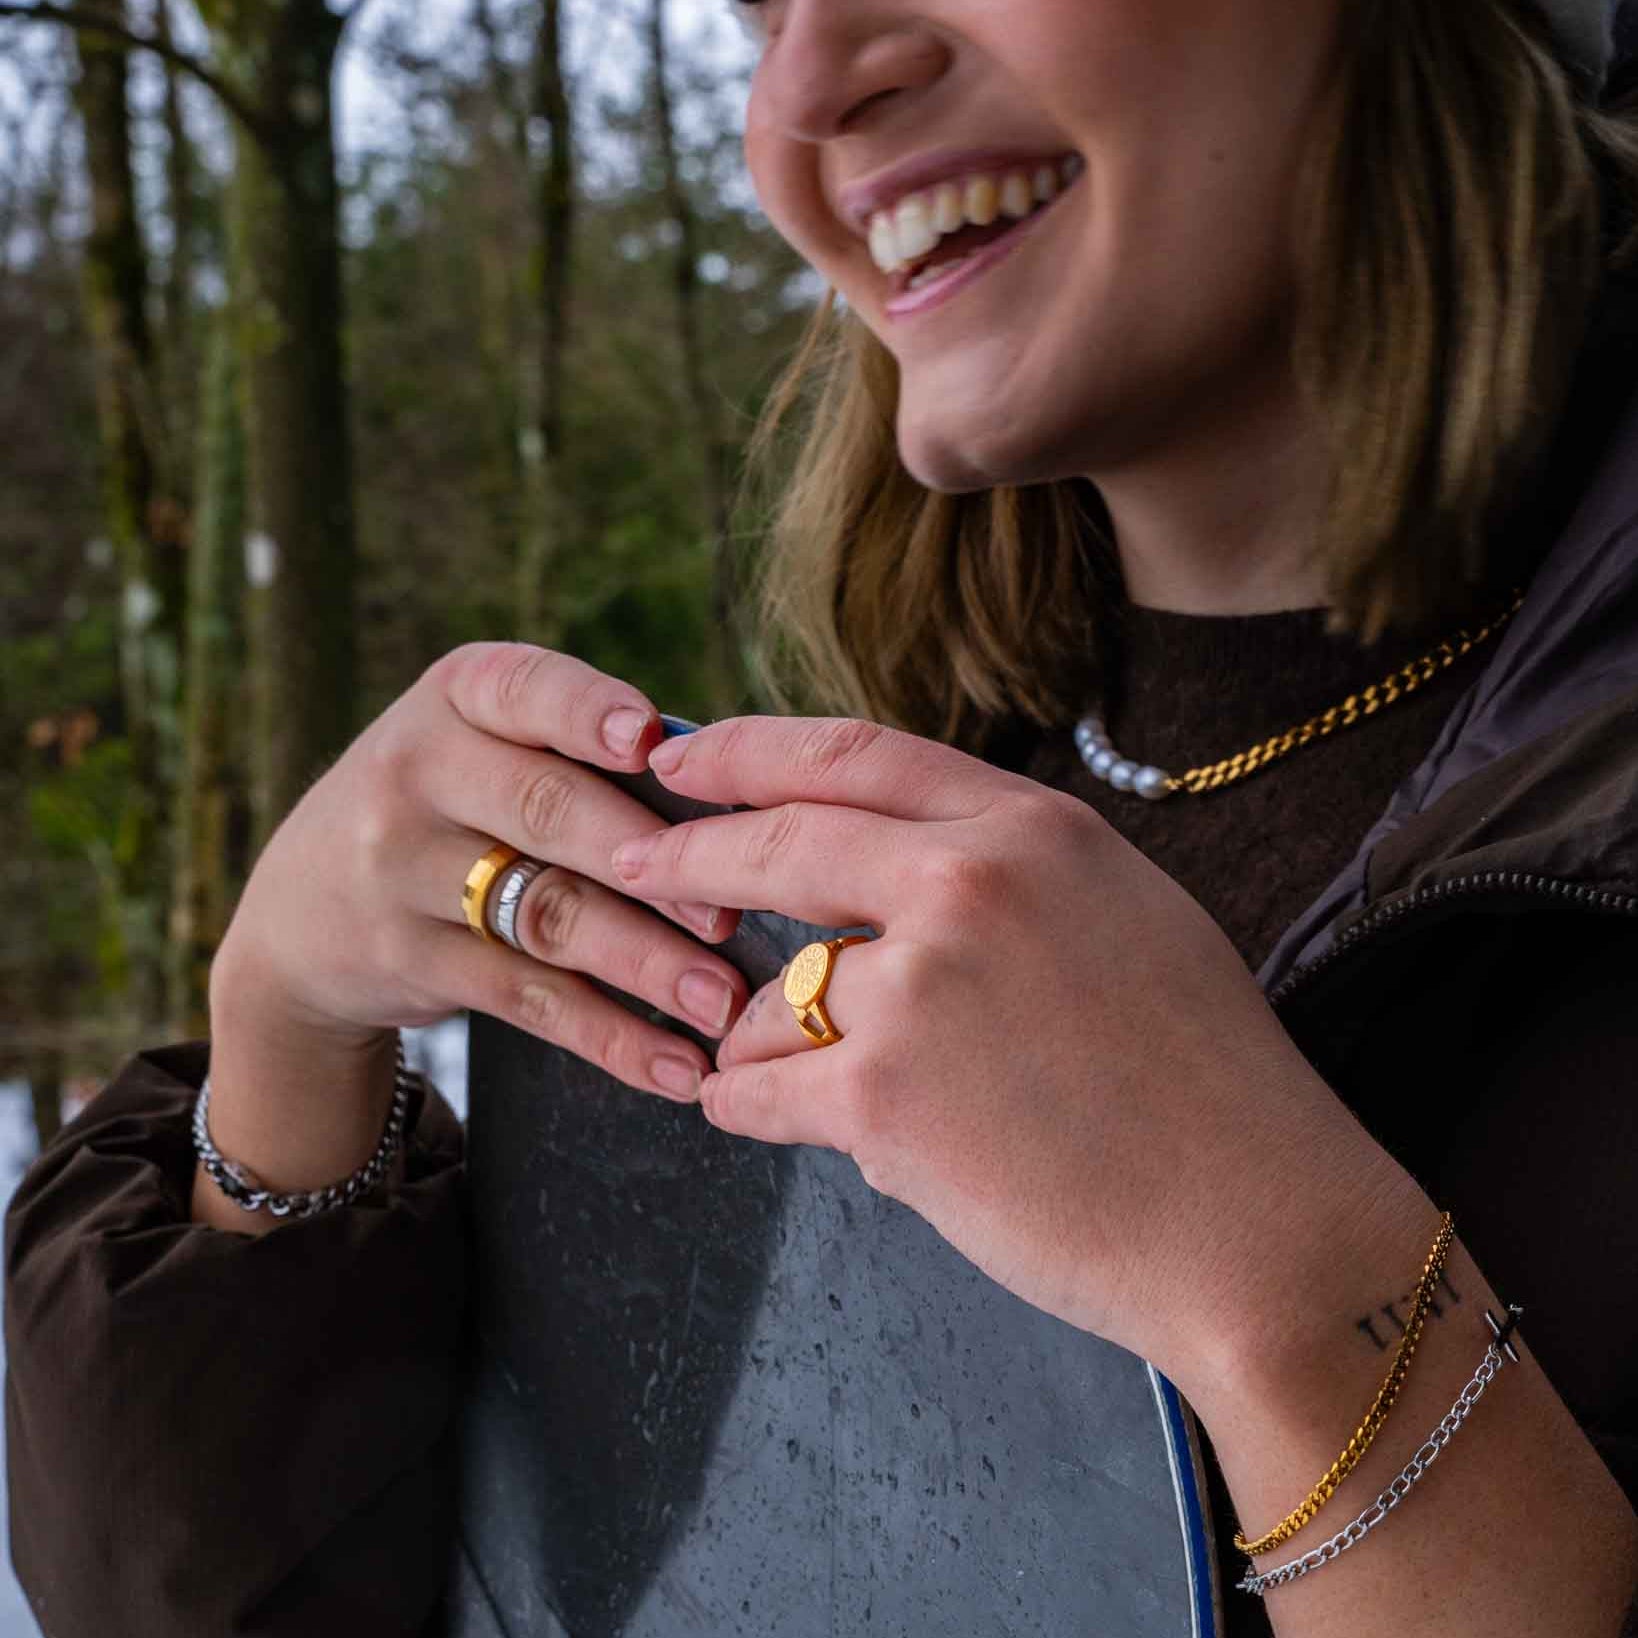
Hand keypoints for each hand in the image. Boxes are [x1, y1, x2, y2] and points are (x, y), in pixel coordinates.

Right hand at [213, 644, 749, 1102]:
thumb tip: (736, 803)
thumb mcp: (485, 744)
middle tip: (731, 909)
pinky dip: (611, 1038)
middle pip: (548, 811)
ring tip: (724, 1003)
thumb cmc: (455, 802)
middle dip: (648, 862)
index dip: (587, 713)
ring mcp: (401, 871)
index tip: (652, 743)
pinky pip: (529, 1000)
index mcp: (458, 695)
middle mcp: (416, 771)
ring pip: (546, 916)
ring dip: (646, 965)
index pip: (524, 688)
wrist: (301, 907)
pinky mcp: (411, 960)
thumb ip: (583, 753)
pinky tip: (676, 1067)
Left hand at [609, 716, 1421, 1387]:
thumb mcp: (1123, 916)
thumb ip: (1006, 872)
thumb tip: (889, 868)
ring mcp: (922, 988)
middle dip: (689, 854)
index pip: (853, 753)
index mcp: (1034, 830)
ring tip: (801, 1075)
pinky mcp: (884, 1099)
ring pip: (768, 992)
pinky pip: (758, 1088)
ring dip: (759, 1035)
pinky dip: (750, 1107)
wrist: (1259, 1223)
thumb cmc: (1205, 1082)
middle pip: (779, 843)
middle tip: (635, 862)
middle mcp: (970, 884)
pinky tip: (767, 1116)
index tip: (684, 758)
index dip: (749, 750)